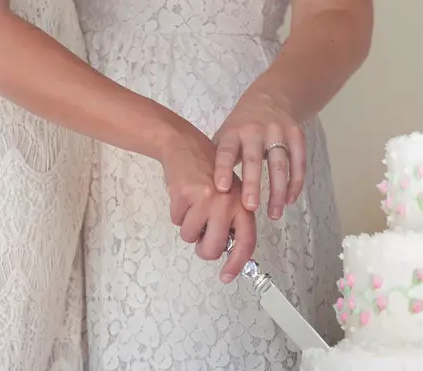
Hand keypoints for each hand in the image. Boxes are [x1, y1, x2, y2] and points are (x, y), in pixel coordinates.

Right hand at [160, 134, 256, 283]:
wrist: (185, 146)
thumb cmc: (210, 173)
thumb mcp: (231, 194)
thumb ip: (233, 221)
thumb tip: (228, 252)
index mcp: (242, 205)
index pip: (245, 242)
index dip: (236, 264)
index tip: (226, 276)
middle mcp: (227, 203)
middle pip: (212, 248)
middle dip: (203, 248)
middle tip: (201, 238)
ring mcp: (205, 200)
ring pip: (190, 236)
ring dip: (188, 228)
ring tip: (193, 208)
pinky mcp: (184, 196)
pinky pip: (177, 221)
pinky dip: (178, 214)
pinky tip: (184, 198)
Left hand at [212, 92, 305, 220]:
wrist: (271, 98)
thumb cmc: (242, 125)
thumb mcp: (226, 134)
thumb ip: (218, 159)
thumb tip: (204, 192)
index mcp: (234, 132)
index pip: (226, 151)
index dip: (223, 169)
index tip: (221, 189)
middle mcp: (255, 131)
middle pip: (254, 160)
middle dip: (253, 185)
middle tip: (250, 208)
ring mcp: (278, 132)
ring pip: (280, 165)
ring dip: (278, 191)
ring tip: (274, 214)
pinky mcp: (297, 136)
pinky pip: (298, 163)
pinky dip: (295, 183)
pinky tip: (289, 200)